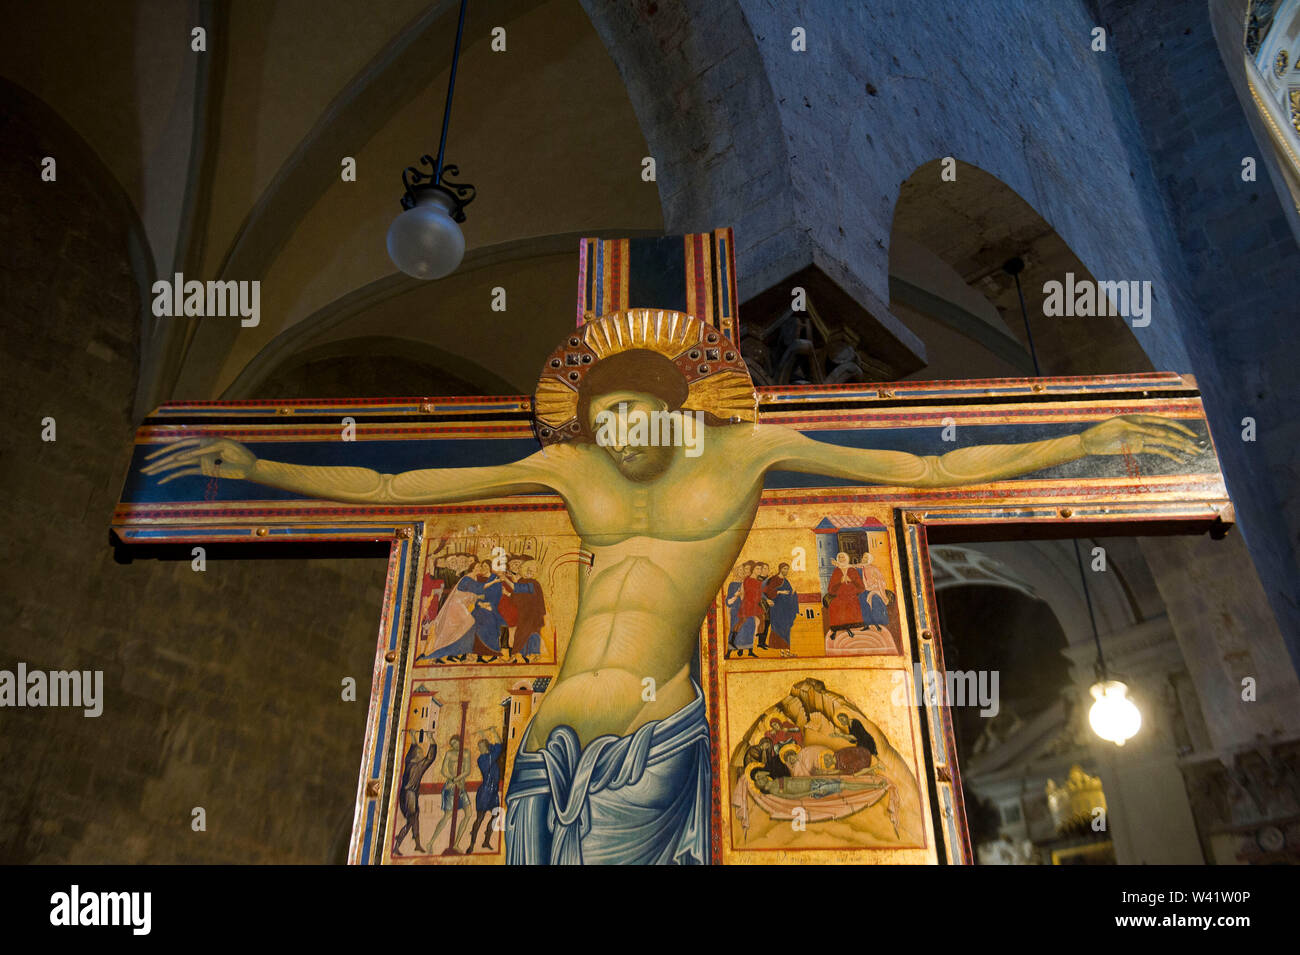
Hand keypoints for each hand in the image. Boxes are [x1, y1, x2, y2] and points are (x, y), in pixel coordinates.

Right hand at [141, 437, 257, 483]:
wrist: (250, 466)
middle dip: (159, 460)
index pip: (180, 444)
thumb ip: (202, 451)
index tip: (157, 458)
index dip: (166, 451)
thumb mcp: (223, 448)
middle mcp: (198, 450)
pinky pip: (185, 472)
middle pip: (174, 455)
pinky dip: (173, 476)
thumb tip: (181, 457)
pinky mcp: (202, 470)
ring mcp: (199, 461)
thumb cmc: (239, 454)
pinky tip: (161, 481)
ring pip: (176, 464)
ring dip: (162, 469)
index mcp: (202, 441)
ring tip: (147, 473)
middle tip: (144, 467)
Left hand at [1079, 415, 1200, 462]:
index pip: (1165, 422)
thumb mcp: (1122, 427)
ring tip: (1193, 453)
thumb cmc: (1103, 431)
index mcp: (1142, 418)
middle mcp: (1145, 428)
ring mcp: (1143, 438)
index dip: (1179, 428)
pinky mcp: (1138, 447)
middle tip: (1198, 448)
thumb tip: (1163, 435)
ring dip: (1179, 448)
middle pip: (1169, 434)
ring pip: (1165, 443)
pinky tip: (1178, 459)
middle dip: (1184, 441)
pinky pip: (1156, 450)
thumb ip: (1142, 430)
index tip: (1191, 436)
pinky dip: (1168, 454)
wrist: (1090, 442)